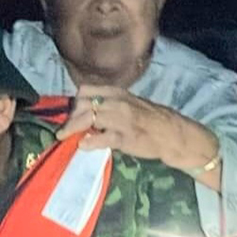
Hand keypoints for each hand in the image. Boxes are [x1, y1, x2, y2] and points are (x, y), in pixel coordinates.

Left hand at [56, 85, 177, 159]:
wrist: (172, 134)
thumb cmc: (150, 119)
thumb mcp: (128, 104)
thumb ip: (108, 105)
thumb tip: (85, 111)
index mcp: (117, 92)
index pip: (85, 90)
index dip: (75, 103)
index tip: (71, 114)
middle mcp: (117, 102)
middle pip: (82, 104)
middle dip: (70, 117)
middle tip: (65, 130)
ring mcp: (121, 119)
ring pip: (88, 118)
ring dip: (73, 128)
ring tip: (65, 137)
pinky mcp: (125, 137)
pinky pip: (101, 138)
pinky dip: (89, 142)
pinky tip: (83, 145)